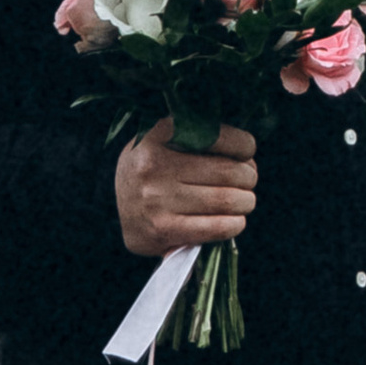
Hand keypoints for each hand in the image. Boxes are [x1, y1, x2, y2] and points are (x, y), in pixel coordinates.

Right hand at [115, 117, 257, 258]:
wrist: (117, 206)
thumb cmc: (155, 168)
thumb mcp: (168, 139)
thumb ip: (202, 137)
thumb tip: (248, 159)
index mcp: (158, 135)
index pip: (218, 136)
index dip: (244, 145)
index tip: (246, 152)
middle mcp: (154, 165)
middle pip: (228, 172)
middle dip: (248, 177)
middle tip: (248, 180)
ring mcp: (156, 199)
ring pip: (226, 200)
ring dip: (246, 202)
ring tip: (244, 200)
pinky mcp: (162, 229)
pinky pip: (216, 227)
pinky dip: (235, 224)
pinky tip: (235, 220)